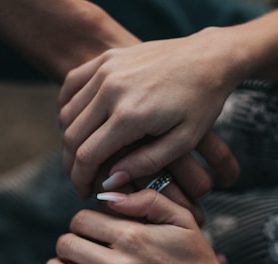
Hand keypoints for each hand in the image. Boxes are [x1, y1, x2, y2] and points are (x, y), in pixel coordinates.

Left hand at [34, 190, 263, 263]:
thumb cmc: (198, 260)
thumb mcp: (183, 221)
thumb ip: (147, 200)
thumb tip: (107, 196)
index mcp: (134, 237)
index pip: (81, 219)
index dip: (81, 221)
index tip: (90, 228)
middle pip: (66, 245)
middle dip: (67, 242)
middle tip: (78, 248)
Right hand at [58, 28, 242, 196]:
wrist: (210, 56)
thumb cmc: (201, 102)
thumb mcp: (182, 141)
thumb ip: (144, 163)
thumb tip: (110, 182)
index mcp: (130, 115)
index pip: (88, 155)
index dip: (81, 179)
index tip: (85, 194)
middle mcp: (111, 89)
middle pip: (72, 136)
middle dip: (71, 165)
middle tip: (81, 181)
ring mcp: (106, 70)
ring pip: (67, 113)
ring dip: (68, 139)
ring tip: (80, 158)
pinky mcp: (106, 58)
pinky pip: (71, 86)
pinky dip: (67, 109)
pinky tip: (76, 126)